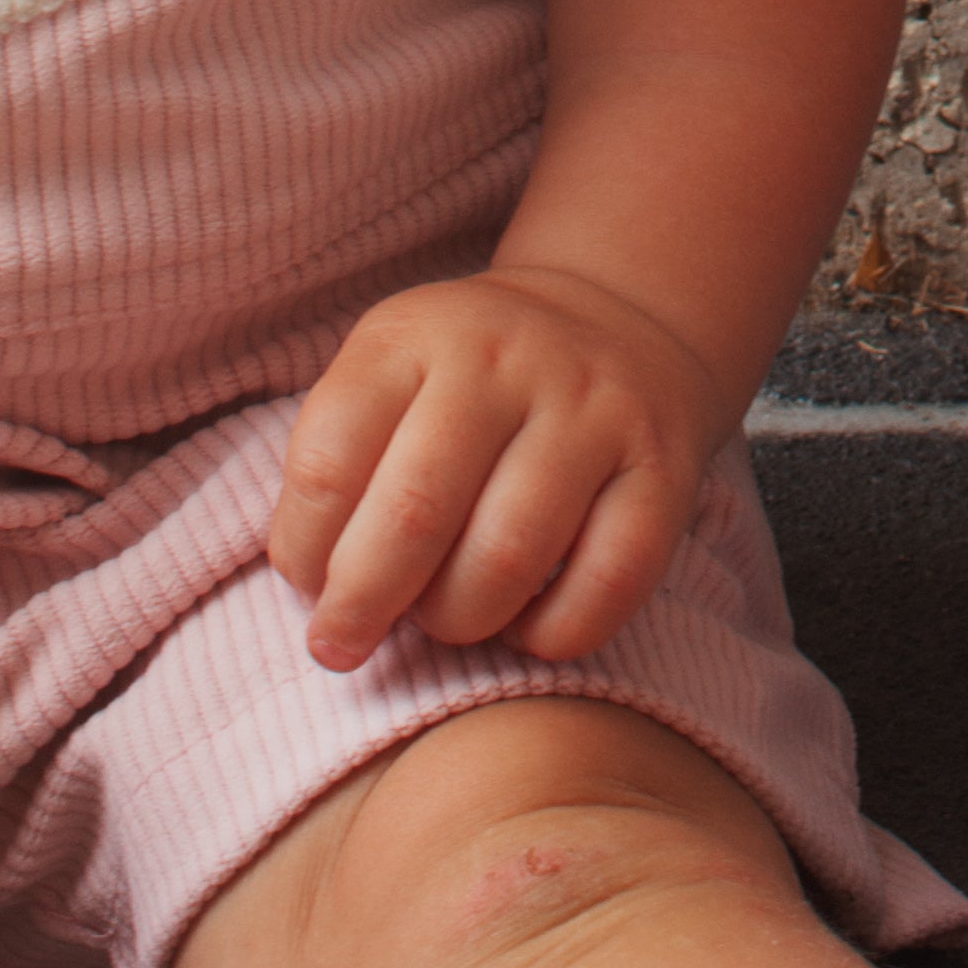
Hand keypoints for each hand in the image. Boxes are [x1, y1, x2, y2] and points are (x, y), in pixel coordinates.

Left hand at [268, 266, 729, 676]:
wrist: (618, 320)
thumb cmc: (469, 385)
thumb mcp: (390, 375)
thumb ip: (340, 464)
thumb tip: (316, 593)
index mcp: (418, 335)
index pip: (330, 459)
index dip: (303, 550)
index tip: (309, 587)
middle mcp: (508, 359)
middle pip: (415, 512)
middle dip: (362, 606)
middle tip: (343, 646)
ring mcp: (594, 410)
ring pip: (508, 558)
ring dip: (457, 621)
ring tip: (445, 621)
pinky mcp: (664, 469)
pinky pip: (606, 584)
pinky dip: (552, 634)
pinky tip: (525, 626)